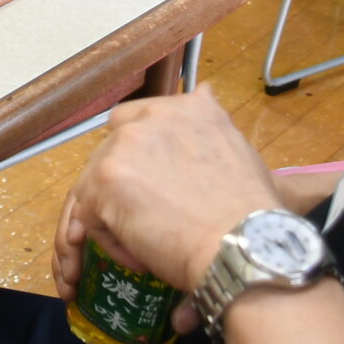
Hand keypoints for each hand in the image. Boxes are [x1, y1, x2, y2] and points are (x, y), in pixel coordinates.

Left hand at [58, 90, 284, 307]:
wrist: (244, 247)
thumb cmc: (252, 215)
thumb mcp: (240, 149)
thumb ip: (211, 124)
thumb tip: (206, 90)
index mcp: (189, 107)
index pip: (141, 119)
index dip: (144, 156)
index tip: (159, 184)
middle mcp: (154, 115)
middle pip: (113, 146)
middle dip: (124, 181)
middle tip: (152, 214)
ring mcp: (125, 144)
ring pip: (99, 180)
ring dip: (119, 211)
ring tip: (156, 239)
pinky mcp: (103, 178)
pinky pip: (91, 212)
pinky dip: (113, 239)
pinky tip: (145, 254)